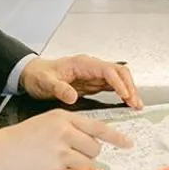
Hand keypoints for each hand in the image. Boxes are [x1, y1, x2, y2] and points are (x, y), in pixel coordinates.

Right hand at [0, 110, 133, 169]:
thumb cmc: (16, 140)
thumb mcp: (44, 124)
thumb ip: (68, 130)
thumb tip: (91, 144)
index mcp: (62, 118)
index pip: (98, 126)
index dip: (116, 136)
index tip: (129, 144)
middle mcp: (64, 132)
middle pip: (95, 149)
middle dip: (87, 156)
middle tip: (67, 159)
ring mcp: (58, 152)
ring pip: (87, 164)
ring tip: (58, 168)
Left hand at [20, 54, 142, 108]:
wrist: (32, 74)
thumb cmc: (39, 75)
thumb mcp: (46, 82)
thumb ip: (59, 89)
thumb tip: (72, 96)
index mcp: (83, 64)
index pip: (108, 70)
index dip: (119, 83)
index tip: (125, 95)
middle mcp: (91, 67)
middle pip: (119, 72)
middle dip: (129, 86)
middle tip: (135, 103)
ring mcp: (93, 75)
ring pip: (119, 79)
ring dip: (129, 91)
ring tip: (136, 105)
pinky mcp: (92, 83)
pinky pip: (112, 87)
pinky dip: (121, 94)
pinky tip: (126, 103)